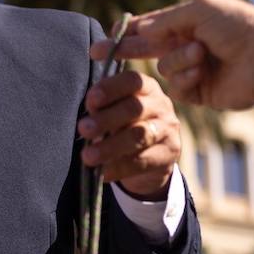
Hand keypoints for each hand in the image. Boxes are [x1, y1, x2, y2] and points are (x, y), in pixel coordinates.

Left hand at [78, 68, 180, 197]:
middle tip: (83, 128)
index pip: (132, 81)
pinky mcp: (169, 154)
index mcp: (145, 87)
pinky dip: (119, 168)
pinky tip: (103, 173)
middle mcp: (160, 105)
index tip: (90, 100)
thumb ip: (103, 108)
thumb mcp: (116, 111)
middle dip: (106, 118)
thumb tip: (87, 114)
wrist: (151, 157)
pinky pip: (142, 161)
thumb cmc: (124, 125)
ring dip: (111, 146)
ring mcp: (167, 129)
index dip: (111, 88)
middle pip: (135, 108)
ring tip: (88, 156)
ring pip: (140, 135)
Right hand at [90, 0, 253, 110]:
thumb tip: (140, 30)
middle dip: (124, 50)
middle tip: (96, 53)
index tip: (106, 37)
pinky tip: (203, 73)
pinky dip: (187, 79)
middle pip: (147, 49)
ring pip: (164, 69)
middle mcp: (188, 45)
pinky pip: (177, 89)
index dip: (127, 31)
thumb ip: (165, 21)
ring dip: (179, 61)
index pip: (150, 26)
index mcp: (188, 22)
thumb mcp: (199, 10)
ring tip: (202, 55)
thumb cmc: (237, 26)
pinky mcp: (199, 92)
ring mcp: (193, 69)